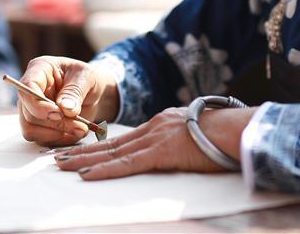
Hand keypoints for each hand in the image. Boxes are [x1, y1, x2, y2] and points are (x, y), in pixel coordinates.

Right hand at [17, 56, 117, 146]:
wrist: (93, 93)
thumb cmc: (87, 79)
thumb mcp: (87, 77)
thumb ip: (75, 91)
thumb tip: (65, 109)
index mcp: (39, 69)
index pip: (27, 88)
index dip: (39, 105)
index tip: (58, 114)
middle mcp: (30, 90)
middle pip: (29, 113)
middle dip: (55, 123)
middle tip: (80, 125)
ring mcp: (31, 109)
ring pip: (31, 129)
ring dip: (57, 134)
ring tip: (80, 129)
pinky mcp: (38, 125)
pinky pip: (40, 139)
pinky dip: (59, 140)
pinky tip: (74, 133)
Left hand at [53, 106, 257, 179]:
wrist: (241, 129)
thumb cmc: (229, 136)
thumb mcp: (199, 134)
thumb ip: (183, 141)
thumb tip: (180, 150)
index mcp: (163, 123)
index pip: (124, 137)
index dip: (99, 145)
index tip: (79, 150)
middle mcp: (155, 127)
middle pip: (111, 142)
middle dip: (82, 151)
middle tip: (57, 158)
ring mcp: (157, 138)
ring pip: (112, 152)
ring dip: (85, 160)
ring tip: (62, 166)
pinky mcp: (162, 152)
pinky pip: (128, 164)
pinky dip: (104, 171)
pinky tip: (86, 175)